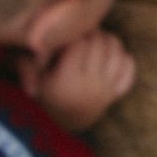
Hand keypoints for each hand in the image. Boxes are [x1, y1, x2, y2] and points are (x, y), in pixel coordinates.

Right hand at [17, 30, 136, 131]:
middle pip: (100, 43)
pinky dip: (122, 56)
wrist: (62, 123)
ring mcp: (105, 91)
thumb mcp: (31, 78)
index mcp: (65, 82)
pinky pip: (129, 66)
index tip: (71, 33)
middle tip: (84, 34)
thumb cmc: (44, 92)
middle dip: (93, 33)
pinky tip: (108, 55)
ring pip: (117, 51)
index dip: (76, 33)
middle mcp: (89, 87)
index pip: (80, 43)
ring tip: (95, 41)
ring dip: (108, 40)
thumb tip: (37, 48)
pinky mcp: (116, 94)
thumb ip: (28, 61)